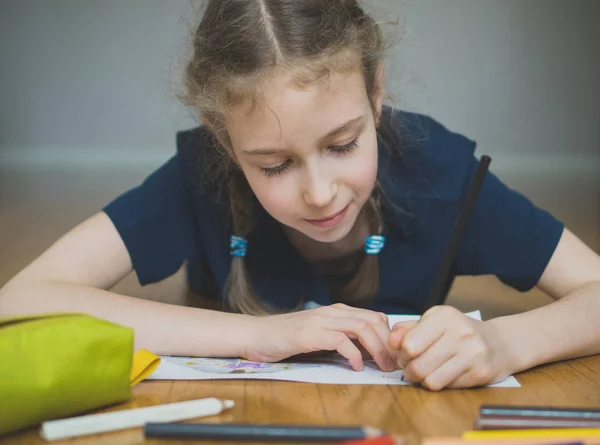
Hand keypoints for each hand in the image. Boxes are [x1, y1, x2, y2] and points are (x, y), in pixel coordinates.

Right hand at [245, 303, 396, 371]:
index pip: (373, 316)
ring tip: (380, 366)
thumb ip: (340, 338)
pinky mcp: (309, 334)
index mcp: (335, 311)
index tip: (392, 355)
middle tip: (391, 364)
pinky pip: (341, 341)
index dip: (388, 335)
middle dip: (387, 342)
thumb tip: (366, 353)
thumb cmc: (285, 338)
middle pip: (372, 320)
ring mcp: (320, 321)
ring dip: (376, 348)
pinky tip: (355, 367)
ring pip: (362, 327)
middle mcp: (331, 312)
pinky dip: (353, 355)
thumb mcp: (318, 335)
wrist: (255, 334)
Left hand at [388, 306, 511, 389]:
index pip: (409, 345)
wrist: (499, 342)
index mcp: (444, 316)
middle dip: (409, 371)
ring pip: (431, 381)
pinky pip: (448, 387)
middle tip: (411, 369)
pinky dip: (441, 383)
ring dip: (423, 381)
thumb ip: (407, 329)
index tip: (404, 356)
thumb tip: (390, 342)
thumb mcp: (432, 322)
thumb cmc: (457, 332)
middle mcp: (460, 332)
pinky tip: (445, 374)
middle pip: (418, 366)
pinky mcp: (481, 372)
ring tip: (426, 373)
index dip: (401, 354)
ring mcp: (473, 353)